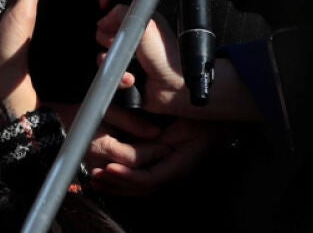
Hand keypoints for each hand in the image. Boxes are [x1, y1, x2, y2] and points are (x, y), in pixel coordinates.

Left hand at [85, 114, 227, 196]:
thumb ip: (160, 139)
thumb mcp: (182, 127)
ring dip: (116, 185)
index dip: (127, 176)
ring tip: (95, 179)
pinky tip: (108, 178)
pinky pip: (141, 181)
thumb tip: (139, 145)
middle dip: (116, 184)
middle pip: (140, 188)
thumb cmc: (203, 123)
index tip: (108, 168)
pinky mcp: (162, 171)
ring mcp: (167, 176)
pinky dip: (123, 181)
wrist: (218, 127)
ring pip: (139, 189)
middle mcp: (172, 176)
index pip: (148, 179)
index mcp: (177, 167)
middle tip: (95, 175)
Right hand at [94, 0, 186, 114]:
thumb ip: (123, 14)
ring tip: (127, 65)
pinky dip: (117, 78)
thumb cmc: (170, 61)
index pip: (118, 8)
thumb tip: (105, 18)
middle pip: (104, 31)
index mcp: (142, 21)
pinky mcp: (124, 74)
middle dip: (107, 39)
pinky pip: (109, 74)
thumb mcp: (147, 28)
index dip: (108, 8)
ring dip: (111, 61)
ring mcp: (129, 57)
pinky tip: (130, 78)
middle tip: (118, 43)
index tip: (104, 9)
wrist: (174, 91)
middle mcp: (135, 38)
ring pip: (103, 54)